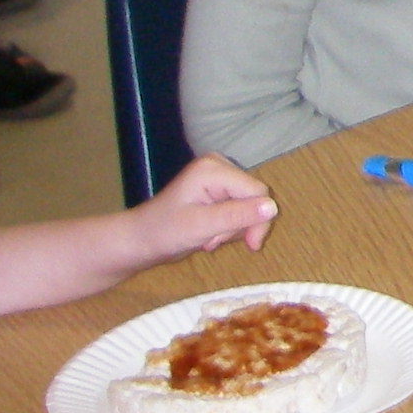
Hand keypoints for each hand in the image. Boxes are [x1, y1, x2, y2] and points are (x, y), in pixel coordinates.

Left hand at [130, 154, 276, 262]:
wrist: (139, 242)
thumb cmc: (164, 233)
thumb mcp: (202, 226)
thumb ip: (237, 216)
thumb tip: (273, 207)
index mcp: (214, 168)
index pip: (257, 192)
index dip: (258, 220)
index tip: (251, 246)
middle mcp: (219, 166)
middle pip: (254, 198)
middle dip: (240, 225)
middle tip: (215, 243)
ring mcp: (218, 177)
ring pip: (249, 205)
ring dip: (233, 229)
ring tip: (209, 240)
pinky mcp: (217, 190)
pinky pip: (240, 208)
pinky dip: (229, 226)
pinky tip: (211, 234)